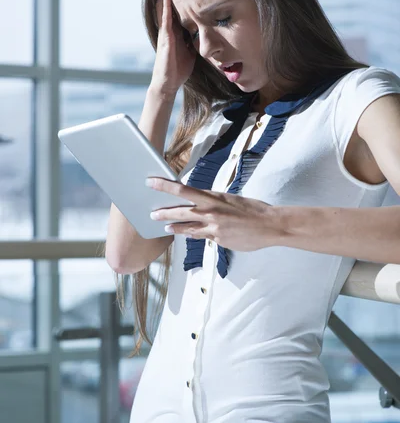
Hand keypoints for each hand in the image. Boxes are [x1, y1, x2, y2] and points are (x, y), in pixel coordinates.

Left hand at [147, 177, 282, 250]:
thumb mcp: (230, 199)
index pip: (183, 190)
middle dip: (163, 212)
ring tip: (164, 226)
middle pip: (181, 211)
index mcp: (214, 197)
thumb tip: (201, 204)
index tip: (151, 182)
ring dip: (174, 227)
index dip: (165, 186)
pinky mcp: (218, 240)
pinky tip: (184, 234)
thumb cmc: (252, 210)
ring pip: (187, 227)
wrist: (270, 225)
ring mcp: (214, 227)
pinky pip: (201, 236)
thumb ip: (213, 202)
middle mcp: (211, 211)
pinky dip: (191, 234)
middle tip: (151, 213)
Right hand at [150, 0, 196, 96]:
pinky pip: (165, 20)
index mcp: (175, 35)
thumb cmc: (178, 70)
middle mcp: (168, 32)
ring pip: (164, 12)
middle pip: (168, 10)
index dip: (179, 3)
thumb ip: (194, 42)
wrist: (169, 84)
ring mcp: (165, 35)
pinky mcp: (165, 39)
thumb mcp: (190, 52)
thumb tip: (205, 36)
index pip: (177, 15)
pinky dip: (165, 7)